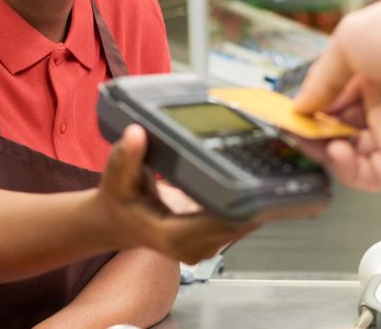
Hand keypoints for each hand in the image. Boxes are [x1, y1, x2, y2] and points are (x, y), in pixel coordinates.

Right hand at [97, 125, 256, 263]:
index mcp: (172, 237)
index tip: (254, 176)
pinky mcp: (213, 240)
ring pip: (243, 223)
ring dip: (252, 199)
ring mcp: (206, 247)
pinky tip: (248, 181)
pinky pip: (238, 222)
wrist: (120, 222)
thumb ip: (126, 156)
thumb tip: (135, 132)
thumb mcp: (117, 177)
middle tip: (263, 160)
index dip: (240, 202)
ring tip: (259, 166)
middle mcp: (193, 248)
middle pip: (239, 223)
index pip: (220, 222)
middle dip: (252, 195)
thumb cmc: (120, 201)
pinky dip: (245, 204)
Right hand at [292, 0, 380, 191]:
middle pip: (341, 129)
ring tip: (311, 140)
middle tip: (294, 129)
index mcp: (374, 74)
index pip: (335, 100)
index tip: (289, 113)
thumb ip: (320, 80)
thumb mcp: (345, 44)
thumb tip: (301, 104)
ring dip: (326, 152)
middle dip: (314, 132)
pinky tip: (336, 151)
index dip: (311, 108)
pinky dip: (348, 171)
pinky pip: (372, 175)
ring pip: (353, 156)